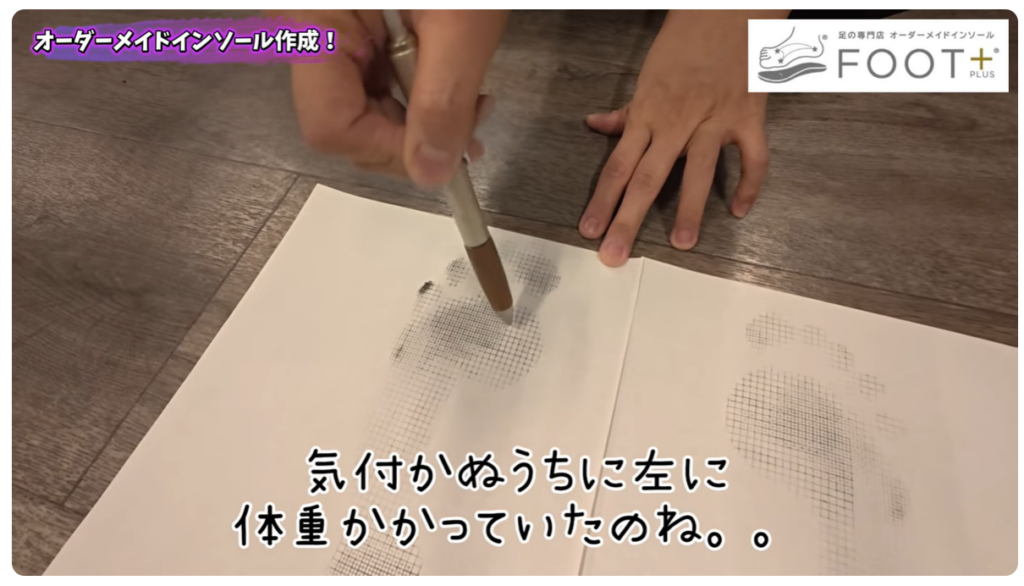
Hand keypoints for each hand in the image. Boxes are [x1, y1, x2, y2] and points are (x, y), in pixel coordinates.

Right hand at [275, 10, 507, 186]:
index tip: (443, 155)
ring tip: (471, 103)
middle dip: (409, 139)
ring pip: (363, 114)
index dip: (387, 150)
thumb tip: (430, 174)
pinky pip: (376, 88)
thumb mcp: (461, 26)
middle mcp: (313, 34)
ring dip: (420, 124)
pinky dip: (419, 99)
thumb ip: (444, 102)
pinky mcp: (356, 36)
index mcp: (317, 24)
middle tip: (469, 130)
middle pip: (343, 125)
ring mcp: (333, 36)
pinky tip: (453, 87)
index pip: (329, 125)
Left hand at [579, 10, 784, 266]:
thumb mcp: (647, 75)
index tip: (589, 231)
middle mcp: (677, 121)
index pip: (618, 166)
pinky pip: (752, 158)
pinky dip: (749, 184)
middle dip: (628, 220)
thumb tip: (595, 125)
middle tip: (615, 256)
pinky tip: (738, 210)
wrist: (727, 8)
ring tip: (680, 243)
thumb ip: (626, 110)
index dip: (602, 201)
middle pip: (647, 178)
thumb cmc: (685, 41)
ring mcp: (715, 119)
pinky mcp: (749, 116)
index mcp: (648, 114)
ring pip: (699, 171)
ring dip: (689, 209)